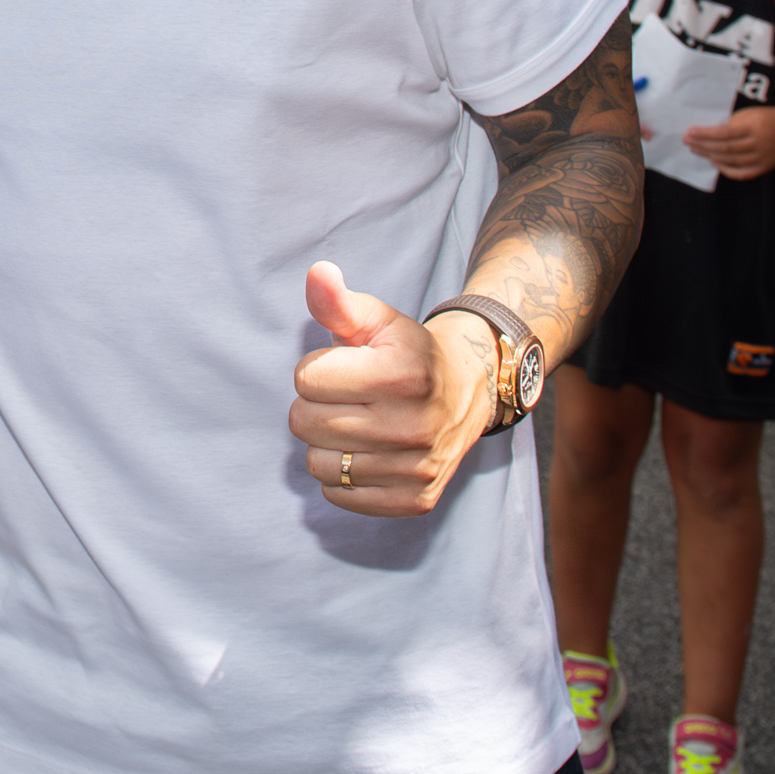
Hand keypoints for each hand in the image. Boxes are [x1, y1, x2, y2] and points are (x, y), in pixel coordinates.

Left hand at [289, 263, 494, 516]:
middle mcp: (413, 425)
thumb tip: (318, 273)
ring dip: (326, 443)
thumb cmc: (407, 352)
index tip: (346, 367)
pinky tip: (367, 453)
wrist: (469, 391)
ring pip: (317, 464)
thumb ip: (338, 301)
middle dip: (316, 405)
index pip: (306, 379)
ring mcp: (417, 468)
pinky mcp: (416, 501)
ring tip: (357, 425)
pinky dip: (343, 476)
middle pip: (305, 423)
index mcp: (401, 375)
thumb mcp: (377, 320)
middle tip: (350, 397)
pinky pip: (339, 495)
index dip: (318, 368)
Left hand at [683, 106, 774, 180]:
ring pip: (732, 161)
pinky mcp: (765, 167)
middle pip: (726, 148)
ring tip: (696, 150)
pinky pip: (743, 173)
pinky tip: (714, 163)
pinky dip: (727, 170)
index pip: (725, 132)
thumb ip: (730, 124)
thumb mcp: (748, 114)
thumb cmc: (764, 118)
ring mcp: (763, 158)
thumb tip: (705, 133)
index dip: (706, 134)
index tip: (690, 132)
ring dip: (711, 156)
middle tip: (688, 142)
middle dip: (704, 145)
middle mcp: (760, 143)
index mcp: (755, 127)